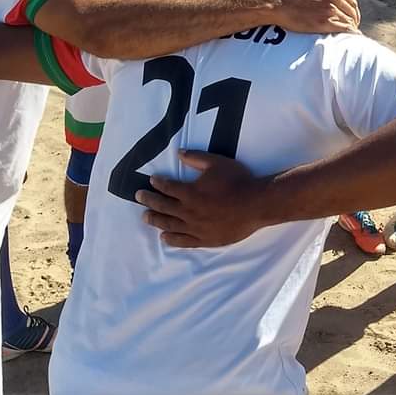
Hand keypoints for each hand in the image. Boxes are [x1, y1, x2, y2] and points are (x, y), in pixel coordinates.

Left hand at [139, 152, 266, 247]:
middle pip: (164, 207)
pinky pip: (183, 241)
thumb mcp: (217, 163)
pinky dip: (171, 239)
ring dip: (156, 220)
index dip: (158, 183)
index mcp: (190, 193)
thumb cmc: (237, 181)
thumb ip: (196, 158)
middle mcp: (189, 212)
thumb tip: (179, 153)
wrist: (256, 204)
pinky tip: (164, 237)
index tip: (151, 181)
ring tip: (145, 216)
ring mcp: (196, 228)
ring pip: (170, 225)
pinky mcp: (205, 239)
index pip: (168, 188)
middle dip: (149, 201)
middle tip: (139, 197)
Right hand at [272, 0, 359, 33]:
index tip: (352, 19)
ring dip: (351, 29)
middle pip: (353, 13)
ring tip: (348, 36)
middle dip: (354, 22)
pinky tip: (349, 39)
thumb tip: (334, 2)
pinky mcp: (324, 23)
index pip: (352, 3)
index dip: (354, 13)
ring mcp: (330, 10)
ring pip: (349, 22)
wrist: (280, 3)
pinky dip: (349, 34)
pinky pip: (344, 29)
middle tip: (351, 30)